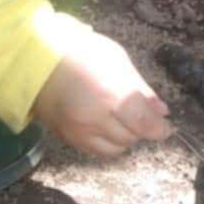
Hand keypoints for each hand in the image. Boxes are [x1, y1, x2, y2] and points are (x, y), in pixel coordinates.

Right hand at [33, 16, 171, 158]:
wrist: (36, 59)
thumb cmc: (81, 51)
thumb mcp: (117, 61)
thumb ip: (140, 88)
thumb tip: (161, 111)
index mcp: (111, 96)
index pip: (145, 125)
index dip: (160, 129)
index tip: (166, 126)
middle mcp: (96, 119)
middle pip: (131, 138)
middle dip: (140, 128)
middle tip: (139, 114)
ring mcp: (79, 132)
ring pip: (115, 149)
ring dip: (124, 137)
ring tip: (120, 119)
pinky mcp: (67, 138)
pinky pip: (96, 151)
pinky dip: (106, 142)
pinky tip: (104, 126)